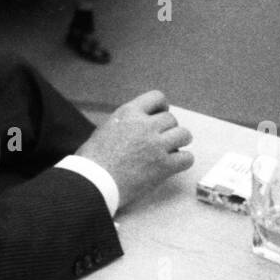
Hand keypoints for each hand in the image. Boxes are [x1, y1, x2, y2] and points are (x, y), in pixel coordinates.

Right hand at [75, 90, 193, 208]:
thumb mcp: (106, 128)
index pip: (157, 97)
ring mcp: (156, 145)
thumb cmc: (93, 159)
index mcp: (128, 113)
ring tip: (172, 150)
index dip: (161, 107)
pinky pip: (187, 158)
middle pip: (172, 119)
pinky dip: (183, 161)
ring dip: (180, 142)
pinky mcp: (163, 166)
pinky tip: (174, 165)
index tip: (159, 116)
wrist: (94, 182)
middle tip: (162, 139)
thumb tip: (136, 126)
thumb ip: (125, 123)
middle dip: (169, 129)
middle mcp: (145, 125)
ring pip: (184, 135)